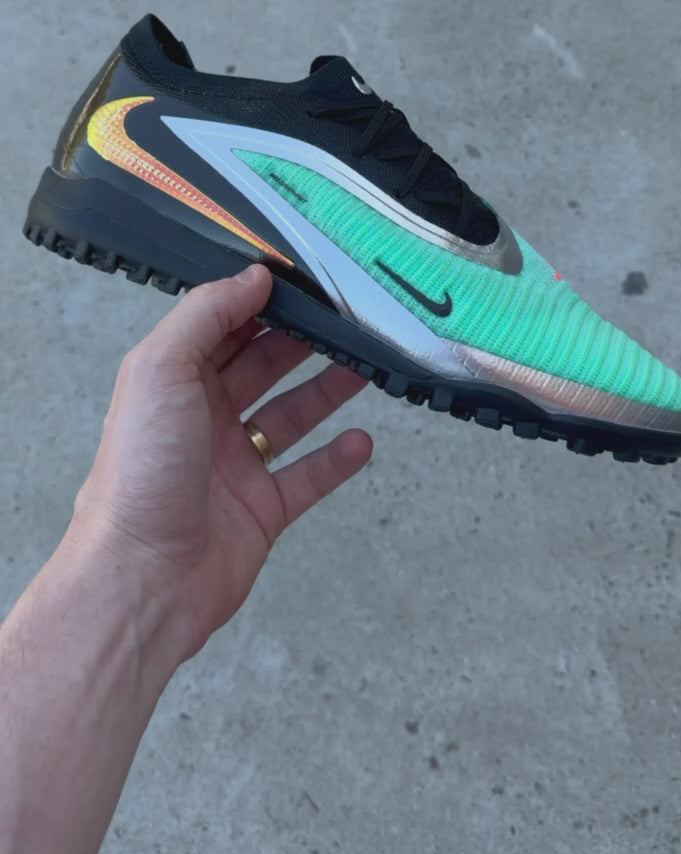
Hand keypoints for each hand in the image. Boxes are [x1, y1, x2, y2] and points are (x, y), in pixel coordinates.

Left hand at [69, 265, 371, 662]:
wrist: (143, 576)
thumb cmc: (140, 471)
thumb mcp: (161, 369)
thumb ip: (207, 315)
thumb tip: (252, 278)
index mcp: (173, 382)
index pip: (222, 328)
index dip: (259, 301)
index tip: (303, 279)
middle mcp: (203, 419)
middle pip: (262, 366)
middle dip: (302, 340)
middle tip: (347, 316)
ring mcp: (235, 465)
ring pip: (291, 416)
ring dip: (328, 390)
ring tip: (367, 365)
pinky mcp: (262, 511)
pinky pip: (307, 477)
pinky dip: (336, 460)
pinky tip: (362, 441)